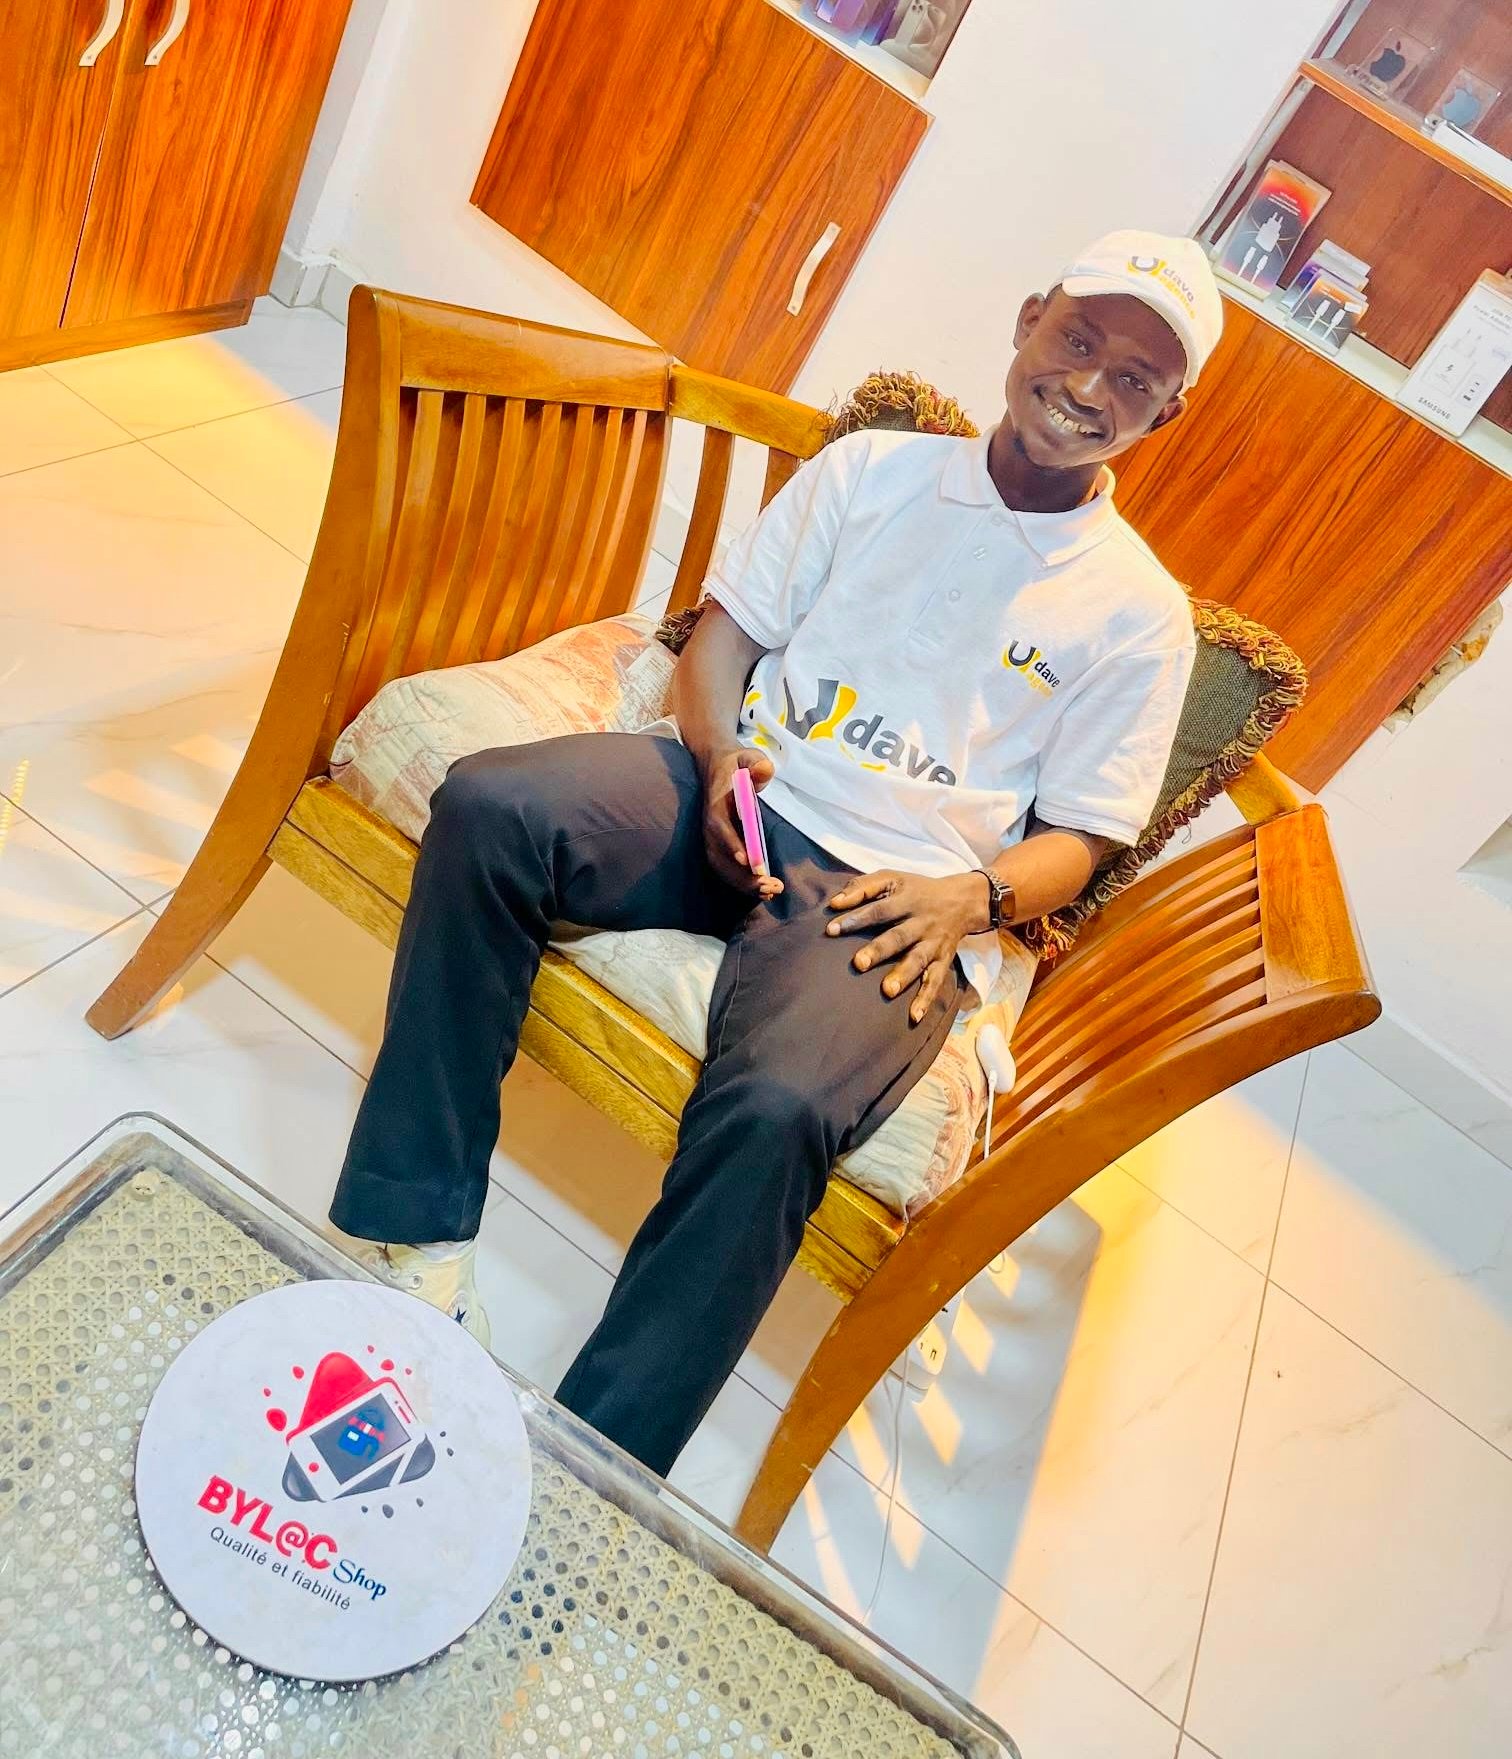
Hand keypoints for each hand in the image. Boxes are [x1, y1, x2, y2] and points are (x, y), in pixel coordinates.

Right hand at [699, 748, 782, 898]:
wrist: (717, 766)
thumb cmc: (737, 763)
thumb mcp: (749, 756)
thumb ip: (758, 763)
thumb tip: (765, 770)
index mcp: (716, 803)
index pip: (720, 826)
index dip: (732, 843)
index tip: (748, 861)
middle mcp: (710, 825)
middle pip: (719, 855)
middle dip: (742, 875)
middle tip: (770, 885)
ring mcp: (712, 838)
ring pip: (722, 867)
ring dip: (743, 884)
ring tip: (770, 893)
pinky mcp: (718, 846)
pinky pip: (726, 869)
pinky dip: (741, 883)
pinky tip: (763, 892)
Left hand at [826, 870, 988, 1022]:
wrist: (962, 900)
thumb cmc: (916, 890)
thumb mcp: (892, 878)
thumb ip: (862, 887)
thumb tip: (834, 902)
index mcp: (906, 899)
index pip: (878, 910)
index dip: (855, 919)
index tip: (831, 930)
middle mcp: (921, 922)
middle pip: (899, 936)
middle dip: (879, 951)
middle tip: (858, 963)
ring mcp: (933, 943)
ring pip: (918, 960)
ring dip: (903, 975)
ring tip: (887, 990)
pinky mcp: (943, 960)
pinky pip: (936, 981)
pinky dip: (926, 999)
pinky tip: (914, 1016)